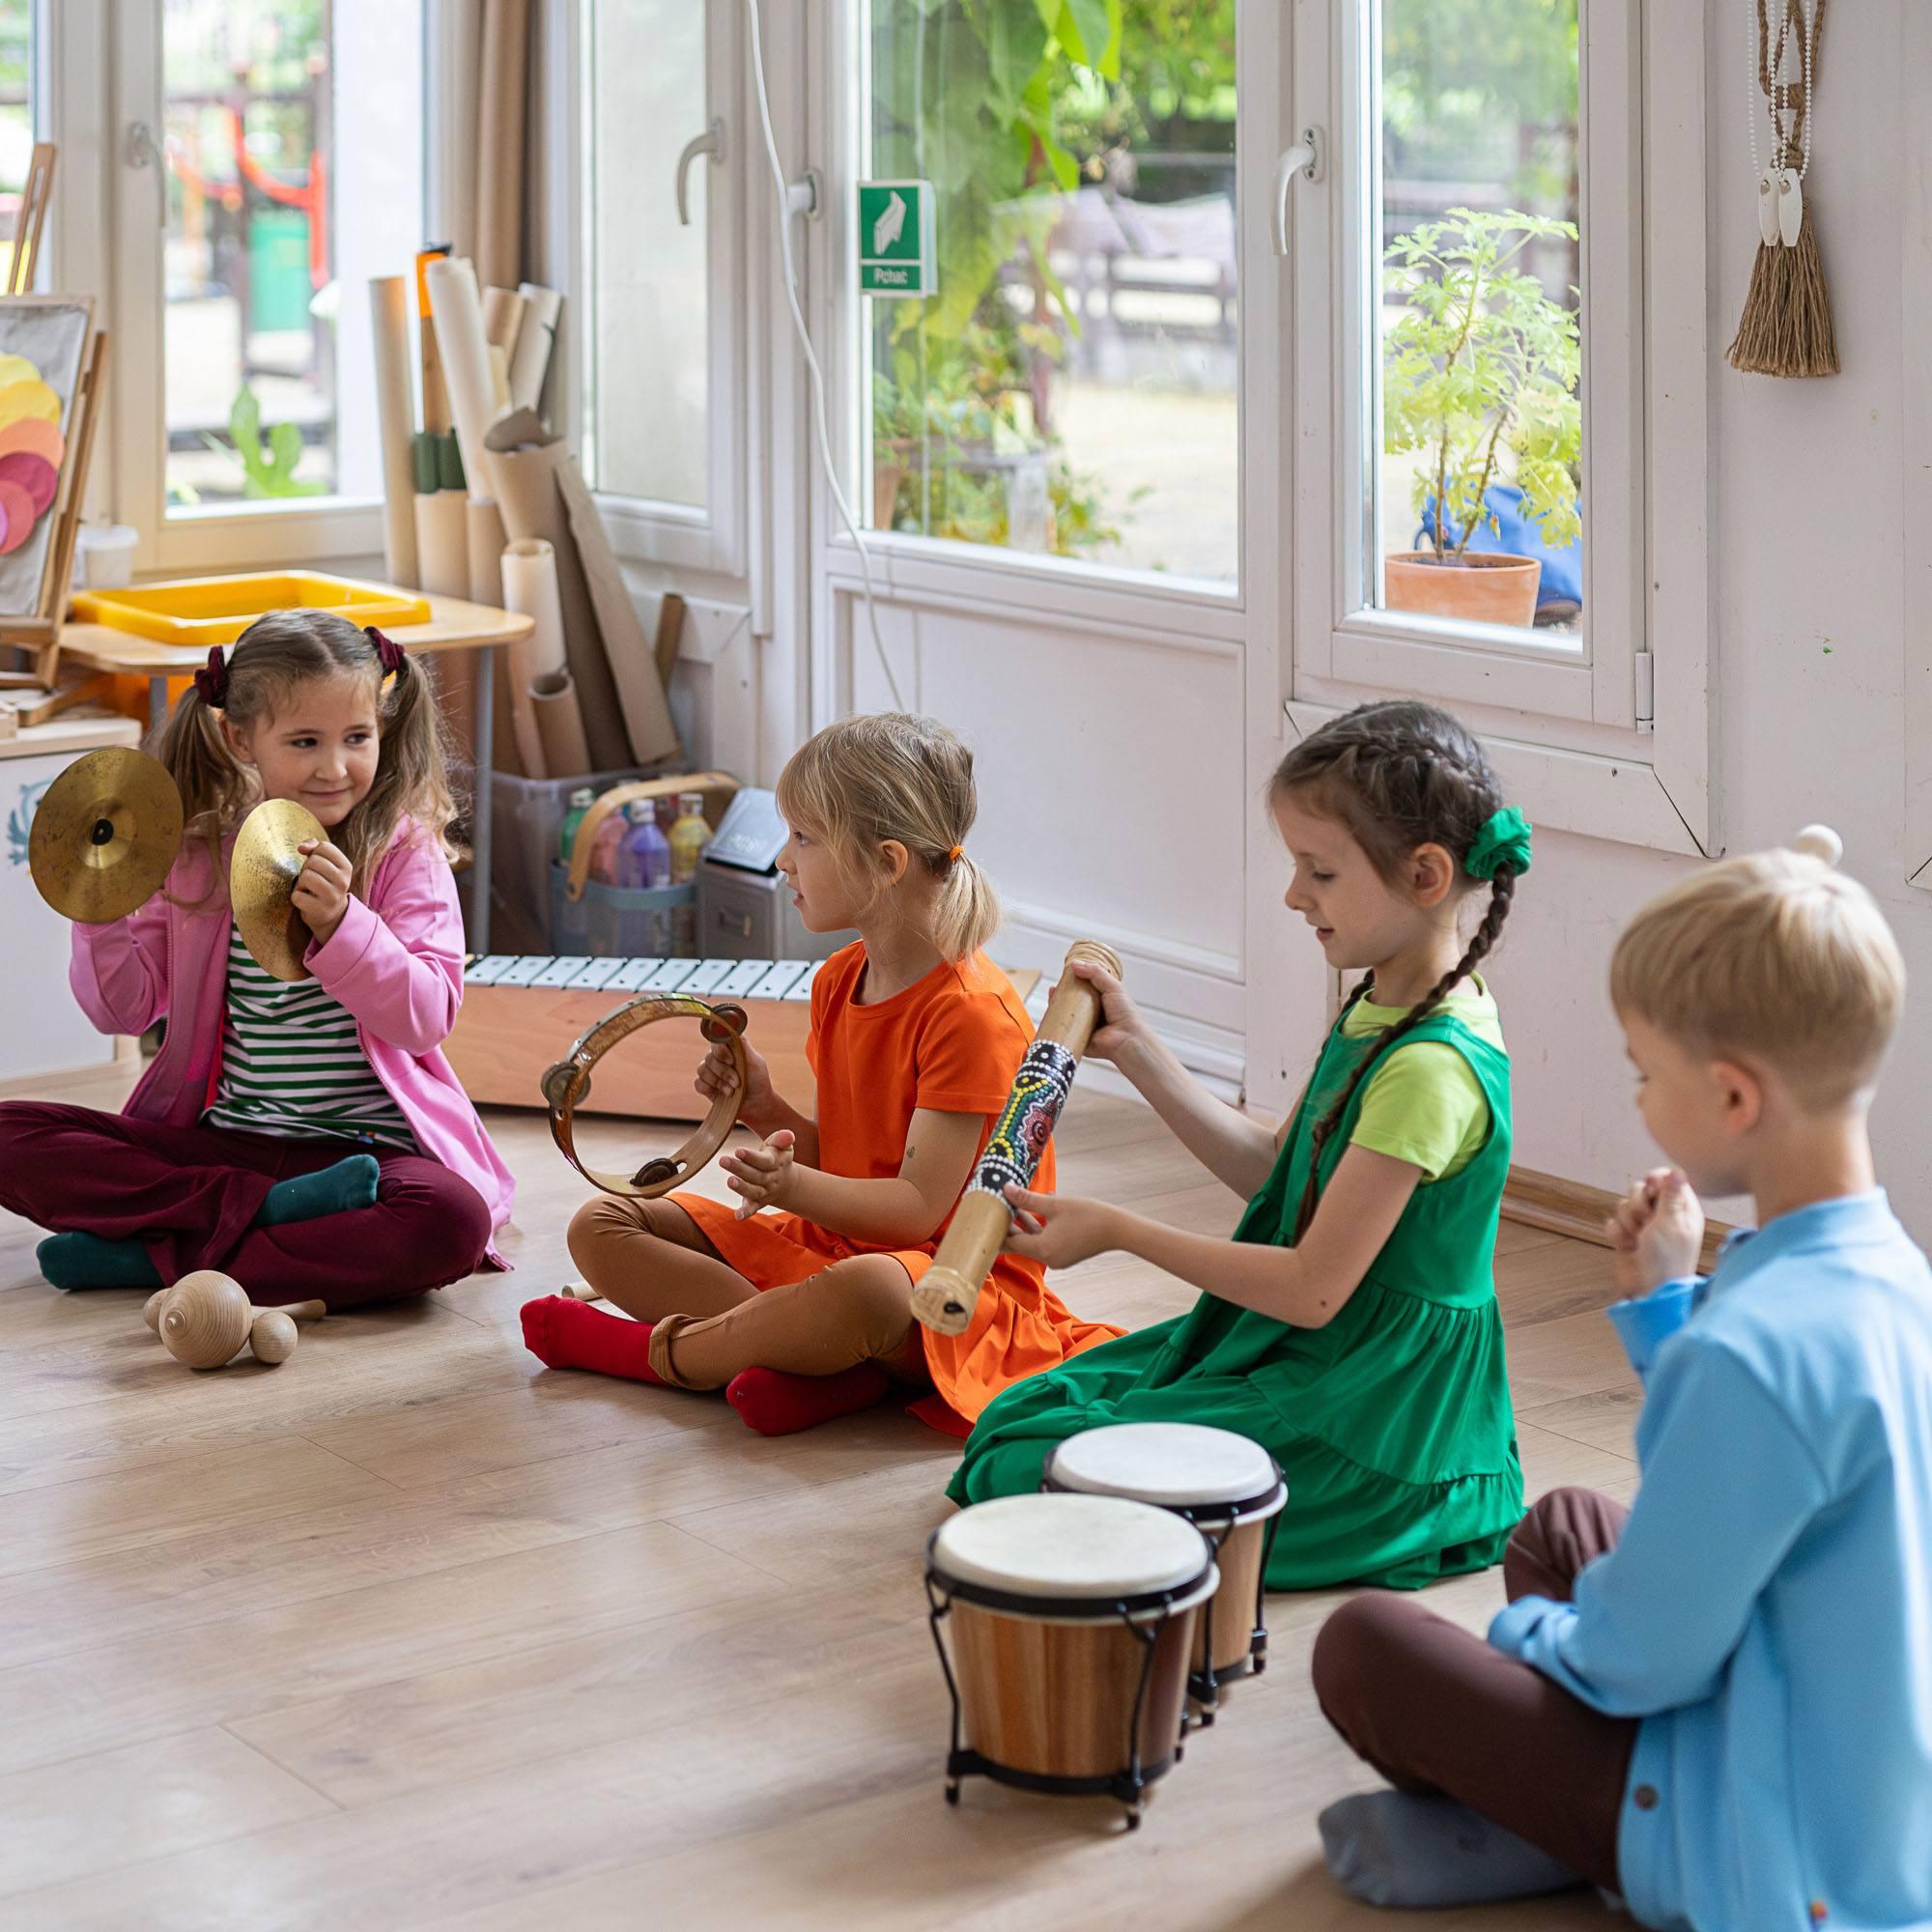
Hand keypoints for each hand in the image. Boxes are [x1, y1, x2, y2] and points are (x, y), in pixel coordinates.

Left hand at [291, 840, 352, 946]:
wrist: (331, 914)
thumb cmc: (323, 882)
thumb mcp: (325, 863)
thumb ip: (314, 847)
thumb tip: (301, 847)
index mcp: (346, 867)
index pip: (324, 847)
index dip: (314, 854)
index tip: (318, 865)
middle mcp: (343, 881)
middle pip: (313, 861)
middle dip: (306, 868)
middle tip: (311, 879)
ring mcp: (333, 897)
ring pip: (306, 877)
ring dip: (301, 883)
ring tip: (308, 889)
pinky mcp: (320, 910)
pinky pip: (297, 896)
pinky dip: (296, 898)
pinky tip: (306, 901)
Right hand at [696, 1034, 774, 1126]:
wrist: (756, 1104)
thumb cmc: (757, 1080)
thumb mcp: (755, 1061)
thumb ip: (742, 1045)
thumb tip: (733, 1028)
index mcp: (729, 1048)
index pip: (716, 1041)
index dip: (721, 1051)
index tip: (732, 1061)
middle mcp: (717, 1057)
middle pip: (710, 1058)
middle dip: (724, 1072)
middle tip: (738, 1082)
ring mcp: (710, 1072)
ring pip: (703, 1070)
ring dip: (719, 1082)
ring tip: (732, 1090)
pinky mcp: (706, 1086)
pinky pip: (698, 1083)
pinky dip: (710, 1088)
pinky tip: (722, 1094)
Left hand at [721, 1128, 795, 1219]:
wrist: (786, 1182)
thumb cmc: (778, 1157)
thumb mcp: (782, 1147)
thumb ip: (782, 1139)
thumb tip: (788, 1135)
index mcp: (777, 1163)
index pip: (765, 1161)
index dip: (752, 1157)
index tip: (738, 1151)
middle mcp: (771, 1179)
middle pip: (756, 1175)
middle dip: (739, 1169)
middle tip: (723, 1160)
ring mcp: (765, 1192)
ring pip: (754, 1192)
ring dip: (742, 1188)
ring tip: (729, 1181)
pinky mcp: (757, 1203)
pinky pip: (753, 1209)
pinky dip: (746, 1213)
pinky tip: (737, 1216)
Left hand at [999, 1183, 1120, 1270]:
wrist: (1118, 1229)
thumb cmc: (1088, 1216)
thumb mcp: (1054, 1205)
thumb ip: (1027, 1199)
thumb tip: (1005, 1189)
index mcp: (1042, 1249)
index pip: (1010, 1243)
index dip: (996, 1230)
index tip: (984, 1219)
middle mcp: (1048, 1258)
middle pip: (1020, 1243)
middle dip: (1009, 1226)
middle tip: (995, 1209)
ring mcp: (1057, 1257)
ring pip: (1033, 1241)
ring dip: (1024, 1224)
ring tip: (1013, 1204)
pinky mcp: (1066, 1253)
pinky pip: (1046, 1241)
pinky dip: (1039, 1227)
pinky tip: (1038, 1207)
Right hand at [1062, 958, 1146, 1066]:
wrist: (1127, 1039)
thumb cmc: (1126, 1014)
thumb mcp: (1113, 986)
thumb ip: (1095, 972)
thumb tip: (1075, 964)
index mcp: (1102, 1002)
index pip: (1084, 990)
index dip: (1074, 982)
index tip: (1065, 976)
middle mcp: (1092, 1015)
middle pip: (1072, 1003)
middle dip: (1062, 995)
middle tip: (1056, 988)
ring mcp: (1084, 1028)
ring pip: (1065, 1016)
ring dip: (1057, 1008)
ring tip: (1052, 997)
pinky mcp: (1077, 1040)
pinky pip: (1064, 1031)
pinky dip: (1057, 1024)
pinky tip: (1051, 1015)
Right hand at [1604, 1167, 1704, 1296]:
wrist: (1649, 1291)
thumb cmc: (1667, 1259)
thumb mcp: (1671, 1223)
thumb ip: (1671, 1195)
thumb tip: (1678, 1170)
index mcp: (1682, 1209)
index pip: (1667, 1178)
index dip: (1655, 1180)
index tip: (1651, 1188)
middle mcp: (1663, 1215)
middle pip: (1641, 1189)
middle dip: (1637, 1204)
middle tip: (1646, 1221)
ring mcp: (1644, 1227)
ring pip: (1624, 1205)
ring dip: (1627, 1221)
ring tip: (1637, 1238)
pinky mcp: (1628, 1238)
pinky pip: (1613, 1223)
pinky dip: (1617, 1234)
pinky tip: (1627, 1246)